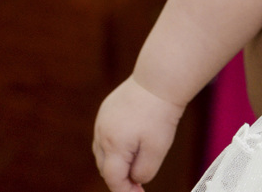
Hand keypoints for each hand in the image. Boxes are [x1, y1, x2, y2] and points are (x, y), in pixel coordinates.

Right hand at [92, 76, 184, 191]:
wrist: (159, 80)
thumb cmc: (160, 114)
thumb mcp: (157, 149)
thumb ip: (144, 170)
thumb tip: (135, 179)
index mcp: (113, 145)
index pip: (113, 179)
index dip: (124, 191)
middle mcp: (102, 134)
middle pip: (106, 167)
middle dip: (119, 178)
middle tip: (137, 185)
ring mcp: (102, 120)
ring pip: (103, 151)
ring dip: (116, 162)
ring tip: (134, 164)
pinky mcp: (106, 110)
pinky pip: (106, 135)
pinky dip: (115, 145)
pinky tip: (130, 142)